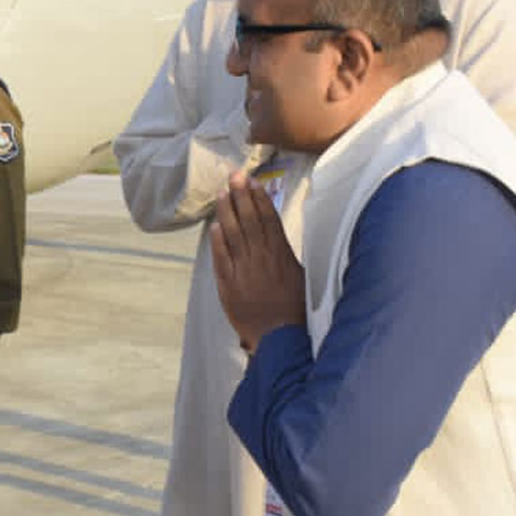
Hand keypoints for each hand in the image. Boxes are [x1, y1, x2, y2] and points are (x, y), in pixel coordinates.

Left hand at [209, 170, 305, 351]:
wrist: (281, 339)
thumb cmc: (296, 311)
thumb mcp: (301, 278)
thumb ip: (288, 256)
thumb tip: (280, 238)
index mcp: (281, 255)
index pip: (268, 220)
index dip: (259, 199)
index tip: (253, 183)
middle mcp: (261, 259)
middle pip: (249, 221)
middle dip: (241, 196)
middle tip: (234, 176)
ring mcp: (243, 272)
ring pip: (233, 235)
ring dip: (227, 212)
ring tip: (222, 193)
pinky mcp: (228, 286)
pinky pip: (222, 258)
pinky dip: (218, 241)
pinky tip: (215, 225)